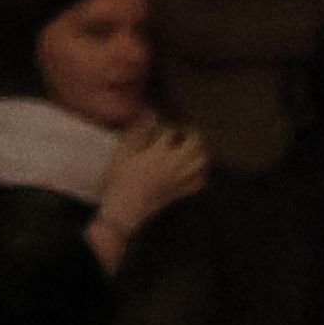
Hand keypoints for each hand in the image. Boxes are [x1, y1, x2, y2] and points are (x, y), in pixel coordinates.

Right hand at [92, 120, 213, 254]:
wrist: (126, 209)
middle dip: (191, 134)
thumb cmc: (120, 180)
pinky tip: (195, 169)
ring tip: (192, 147)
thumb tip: (151, 114)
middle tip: (182, 132)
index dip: (165, 126)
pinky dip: (201, 171)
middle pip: (196, 143)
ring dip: (200, 150)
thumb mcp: (123, 153)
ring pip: (203, 160)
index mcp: (161, 152)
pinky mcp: (183, 191)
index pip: (171, 131)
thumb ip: (138, 132)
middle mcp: (177, 163)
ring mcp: (182, 178)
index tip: (158, 126)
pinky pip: (201, 179)